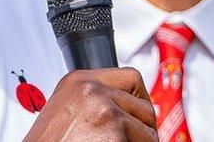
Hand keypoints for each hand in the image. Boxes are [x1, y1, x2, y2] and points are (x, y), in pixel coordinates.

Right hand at [23, 67, 157, 141]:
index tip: (140, 115)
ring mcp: (104, 109)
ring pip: (148, 128)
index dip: (139, 99)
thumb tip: (121, 107)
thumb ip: (91, 102)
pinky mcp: (114, 130)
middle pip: (144, 104)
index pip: (130, 78)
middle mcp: (91, 89)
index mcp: (78, 81)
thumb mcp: (65, 112)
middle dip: (144, 126)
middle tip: (136, 141)